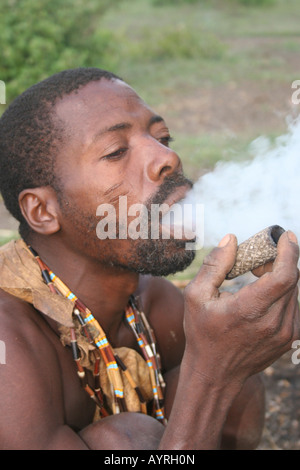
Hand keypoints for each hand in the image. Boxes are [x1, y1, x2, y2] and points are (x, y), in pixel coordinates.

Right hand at [183, 231, 299, 388]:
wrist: (215, 374)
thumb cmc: (202, 334)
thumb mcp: (196, 296)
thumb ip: (215, 265)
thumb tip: (231, 239)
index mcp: (251, 311)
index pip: (285, 276)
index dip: (289, 252)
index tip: (285, 235)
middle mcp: (274, 323)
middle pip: (292, 279)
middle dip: (280, 260)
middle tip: (260, 257)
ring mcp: (285, 334)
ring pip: (294, 292)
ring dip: (280, 276)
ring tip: (257, 275)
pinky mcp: (289, 340)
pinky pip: (293, 306)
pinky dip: (282, 292)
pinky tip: (263, 294)